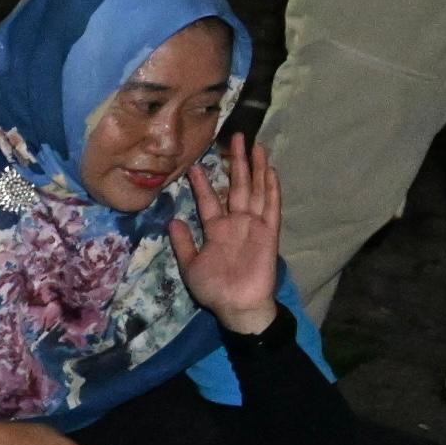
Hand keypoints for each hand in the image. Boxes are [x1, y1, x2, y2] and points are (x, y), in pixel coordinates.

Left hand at [168, 134, 282, 334]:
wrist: (237, 306)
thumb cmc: (214, 289)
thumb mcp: (191, 265)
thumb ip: (183, 243)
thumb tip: (173, 221)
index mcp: (216, 229)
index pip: (208, 199)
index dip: (202, 182)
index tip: (194, 163)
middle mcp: (236, 222)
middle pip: (236, 186)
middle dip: (235, 162)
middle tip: (234, 137)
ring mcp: (254, 225)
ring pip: (256, 190)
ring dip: (255, 168)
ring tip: (255, 145)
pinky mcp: (269, 233)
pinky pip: (271, 207)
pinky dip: (272, 189)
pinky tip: (270, 171)